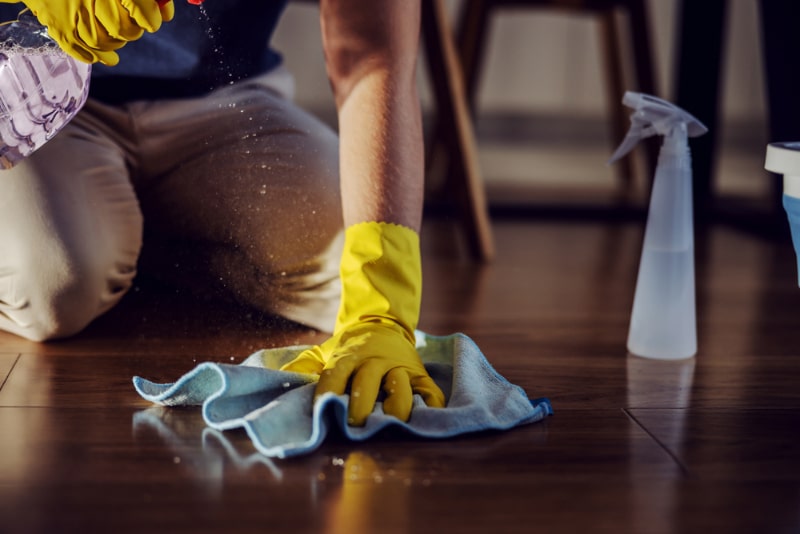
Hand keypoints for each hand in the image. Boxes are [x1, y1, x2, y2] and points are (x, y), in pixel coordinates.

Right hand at [15, 0, 174, 64]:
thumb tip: (166, 14)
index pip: (143, 13)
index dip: (150, 19)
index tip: (150, 20)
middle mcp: (91, 0)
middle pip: (124, 30)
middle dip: (131, 31)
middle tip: (129, 25)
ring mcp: (73, 15)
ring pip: (103, 42)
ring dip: (115, 43)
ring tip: (116, 35)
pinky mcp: (59, 26)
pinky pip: (80, 50)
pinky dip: (96, 56)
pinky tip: (107, 57)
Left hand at [281, 222, 445, 425]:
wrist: (384, 322)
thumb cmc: (350, 347)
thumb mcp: (326, 350)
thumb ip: (305, 365)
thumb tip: (282, 378)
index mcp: (349, 357)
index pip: (335, 374)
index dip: (328, 392)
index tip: (322, 411)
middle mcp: (375, 361)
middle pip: (368, 382)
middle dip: (360, 406)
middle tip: (354, 426)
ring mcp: (400, 368)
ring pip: (401, 388)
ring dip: (395, 407)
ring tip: (388, 424)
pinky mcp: (420, 374)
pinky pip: (430, 391)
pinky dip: (430, 406)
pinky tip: (424, 419)